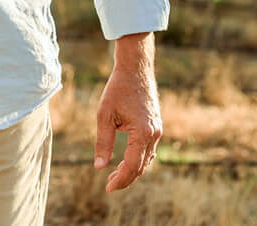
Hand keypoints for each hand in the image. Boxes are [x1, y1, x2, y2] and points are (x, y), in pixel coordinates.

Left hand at [94, 34, 161, 192]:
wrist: (136, 69)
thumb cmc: (117, 89)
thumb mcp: (104, 115)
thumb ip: (103, 142)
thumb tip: (99, 167)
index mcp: (142, 133)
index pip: (132, 166)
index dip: (120, 180)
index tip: (108, 188)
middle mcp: (154, 134)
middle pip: (142, 167)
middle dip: (126, 178)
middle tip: (109, 184)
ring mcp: (157, 130)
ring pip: (147, 160)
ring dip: (133, 170)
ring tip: (114, 175)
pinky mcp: (156, 126)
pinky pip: (149, 150)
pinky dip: (139, 159)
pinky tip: (126, 161)